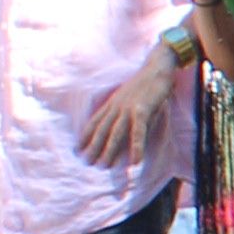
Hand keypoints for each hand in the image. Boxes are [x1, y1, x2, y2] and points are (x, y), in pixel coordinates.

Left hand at [77, 54, 189, 168]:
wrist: (157, 67)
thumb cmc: (145, 84)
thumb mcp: (129, 98)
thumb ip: (123, 112)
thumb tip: (121, 130)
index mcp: (112, 103)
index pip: (94, 122)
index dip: (85, 136)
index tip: (77, 150)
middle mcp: (116, 106)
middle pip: (102, 130)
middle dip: (93, 147)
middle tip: (87, 163)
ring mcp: (128, 108)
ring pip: (116, 132)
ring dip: (109, 150)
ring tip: (104, 166)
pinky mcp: (143, 110)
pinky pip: (138, 131)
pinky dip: (136, 146)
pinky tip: (135, 161)